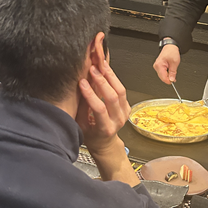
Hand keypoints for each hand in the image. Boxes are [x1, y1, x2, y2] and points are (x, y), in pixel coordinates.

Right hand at [76, 61, 138, 184]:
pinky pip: (122, 90)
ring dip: (110, 76)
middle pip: (113, 97)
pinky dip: (114, 78)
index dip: (91, 94)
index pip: (99, 109)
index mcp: (105, 128)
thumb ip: (82, 107)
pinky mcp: (127, 106)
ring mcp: (125, 113)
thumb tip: (80, 87)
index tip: (82, 82)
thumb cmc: (91, 134)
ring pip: (120, 91)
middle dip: (102, 81)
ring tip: (100, 65)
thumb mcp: (81, 125)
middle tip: (93, 69)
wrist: (105, 142)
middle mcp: (118, 121)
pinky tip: (106, 70)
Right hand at [153, 44, 180, 84]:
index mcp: (159, 65)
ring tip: (172, 69)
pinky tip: (170, 69)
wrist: (170, 47)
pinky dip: (167, 72)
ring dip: (168, 75)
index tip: (173, 81)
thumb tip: (171, 79)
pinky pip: (162, 72)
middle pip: (162, 77)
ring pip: (162, 75)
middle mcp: (156, 66)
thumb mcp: (174, 63)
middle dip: (169, 77)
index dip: (169, 81)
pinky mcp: (158, 66)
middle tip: (174, 74)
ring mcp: (157, 66)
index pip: (163, 78)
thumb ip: (173, 72)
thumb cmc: (171, 52)